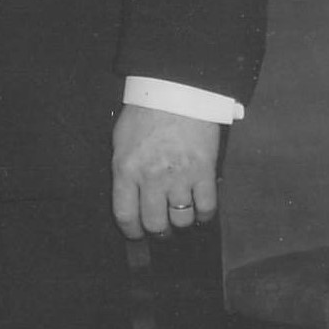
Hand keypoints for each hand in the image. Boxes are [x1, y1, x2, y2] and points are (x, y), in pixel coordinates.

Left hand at [111, 103, 220, 238]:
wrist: (176, 94)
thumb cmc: (145, 114)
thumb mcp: (121, 141)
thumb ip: (124, 171)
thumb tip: (129, 197)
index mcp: (126, 169)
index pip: (125, 215)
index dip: (131, 231)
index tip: (136, 234)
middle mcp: (151, 178)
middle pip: (155, 224)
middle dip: (158, 231)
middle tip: (161, 228)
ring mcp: (180, 177)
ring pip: (182, 220)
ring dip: (181, 222)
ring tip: (179, 215)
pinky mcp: (204, 172)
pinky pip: (206, 208)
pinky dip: (204, 214)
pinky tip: (199, 211)